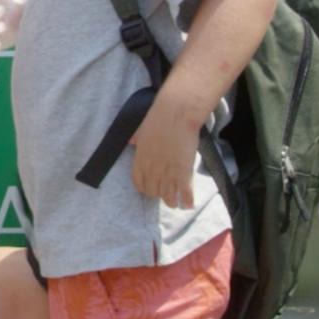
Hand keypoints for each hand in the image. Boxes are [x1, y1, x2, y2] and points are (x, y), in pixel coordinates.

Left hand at [130, 94, 198, 209]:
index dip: (144, 189)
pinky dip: (187, 201)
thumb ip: (135, 139)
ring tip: (174, 203)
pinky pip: (185, 194)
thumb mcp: (139, 130)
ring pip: (168, 196)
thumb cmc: (157, 118)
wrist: (175, 114)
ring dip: (171, 201)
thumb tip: (131, 141)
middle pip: (153, 192)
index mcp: (140, 160)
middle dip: (157, 195)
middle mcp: (152, 169)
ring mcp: (168, 173)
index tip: (149, 189)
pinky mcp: (184, 173)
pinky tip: (188, 205)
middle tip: (163, 195)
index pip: (139, 183)